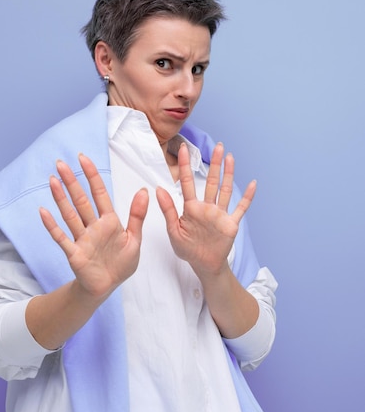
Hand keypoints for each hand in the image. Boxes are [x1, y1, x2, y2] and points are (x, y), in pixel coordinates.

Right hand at [39, 154, 148, 297]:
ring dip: (61, 198)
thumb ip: (137, 216)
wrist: (109, 286)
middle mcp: (93, 227)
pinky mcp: (74, 253)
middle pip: (81, 200)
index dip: (92, 176)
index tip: (83, 159)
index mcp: (109, 222)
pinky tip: (43, 211)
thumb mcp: (134, 239)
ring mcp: (82, 239)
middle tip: (60, 163)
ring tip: (53, 180)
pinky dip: (52, 225)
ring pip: (70, 215)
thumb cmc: (121, 263)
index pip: (99, 194)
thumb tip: (144, 190)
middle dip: (72, 182)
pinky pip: (61, 238)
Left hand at [156, 142, 255, 278]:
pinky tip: (253, 184)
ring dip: (228, 174)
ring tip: (230, 157)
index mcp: (191, 208)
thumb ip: (167, 210)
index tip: (183, 148)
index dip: (186, 165)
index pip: (187, 182)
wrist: (203, 265)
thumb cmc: (187, 249)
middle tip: (218, 146)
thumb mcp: (173, 231)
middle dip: (214, 164)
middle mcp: (206, 208)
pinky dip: (247, 197)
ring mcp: (219, 214)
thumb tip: (158, 189)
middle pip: (211, 181)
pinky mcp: (231, 224)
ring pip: (225, 190)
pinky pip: (241, 208)